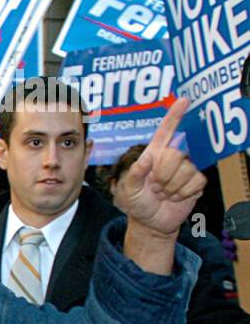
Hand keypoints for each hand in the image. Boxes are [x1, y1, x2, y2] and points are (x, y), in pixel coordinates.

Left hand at [116, 98, 204, 237]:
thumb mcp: (128, 190)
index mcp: (154, 155)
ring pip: (186, 170)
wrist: (151, 222)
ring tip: (163, 194)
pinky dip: (182, 193)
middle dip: (163, 175)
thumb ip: (134, 174)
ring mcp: (185, 170)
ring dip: (171, 187)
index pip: (165, 132)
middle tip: (155, 188)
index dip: (174, 116)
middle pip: (175, 154)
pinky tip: (175, 198)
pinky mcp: (196, 183)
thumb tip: (148, 159)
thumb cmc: (137, 203)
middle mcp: (171, 159)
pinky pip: (195, 182)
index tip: (183, 100)